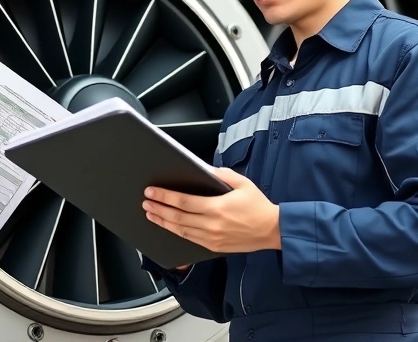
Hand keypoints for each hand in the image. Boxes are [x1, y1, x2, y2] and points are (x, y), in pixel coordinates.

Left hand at [143, 167, 279, 253]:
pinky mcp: (213, 247)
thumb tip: (202, 169)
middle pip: (177, 217)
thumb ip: (220, 174)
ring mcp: (212, 238)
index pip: (183, 202)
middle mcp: (212, 225)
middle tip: (145, 203)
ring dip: (163, 222)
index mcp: (217, 207)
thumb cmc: (258, 205)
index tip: (151, 192)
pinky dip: (176, 233)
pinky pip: (190, 240)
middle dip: (158, 209)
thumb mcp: (241, 183)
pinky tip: (168, 227)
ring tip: (151, 215)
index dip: (164, 196)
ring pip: (180, 231)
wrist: (272, 230)